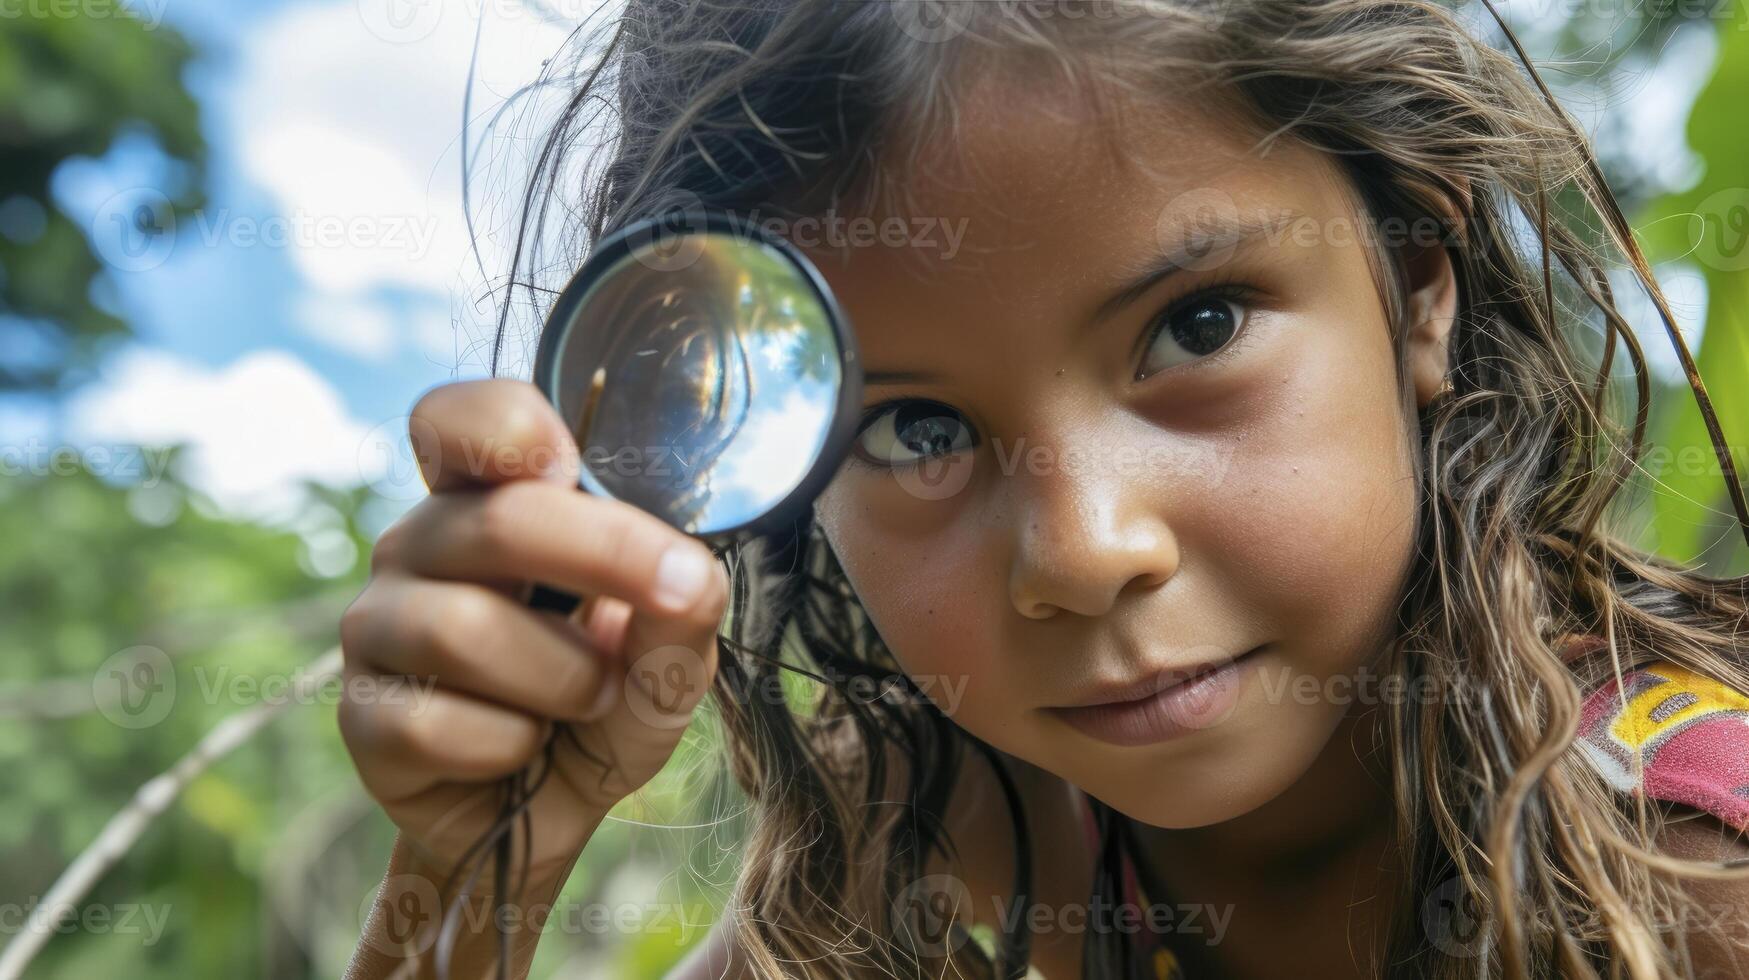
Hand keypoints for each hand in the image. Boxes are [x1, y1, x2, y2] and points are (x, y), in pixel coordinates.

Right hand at [338, 379, 728, 886]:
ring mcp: (377, 629)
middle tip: (680, 592)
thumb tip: (690, 579)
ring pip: (464, 629)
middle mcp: (420, 548)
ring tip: (590, 698)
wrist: (553, 816)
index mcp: (488, 502)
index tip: (572, 467)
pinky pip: (437, 723)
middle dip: (609, 556)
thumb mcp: (667, 655)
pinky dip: (508, 745)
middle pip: (498, 521)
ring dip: (564, 676)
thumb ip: (679, 611)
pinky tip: (521, 749)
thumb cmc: (605, 702)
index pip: (456, 419)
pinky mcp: (360, 718)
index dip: (507, 426)